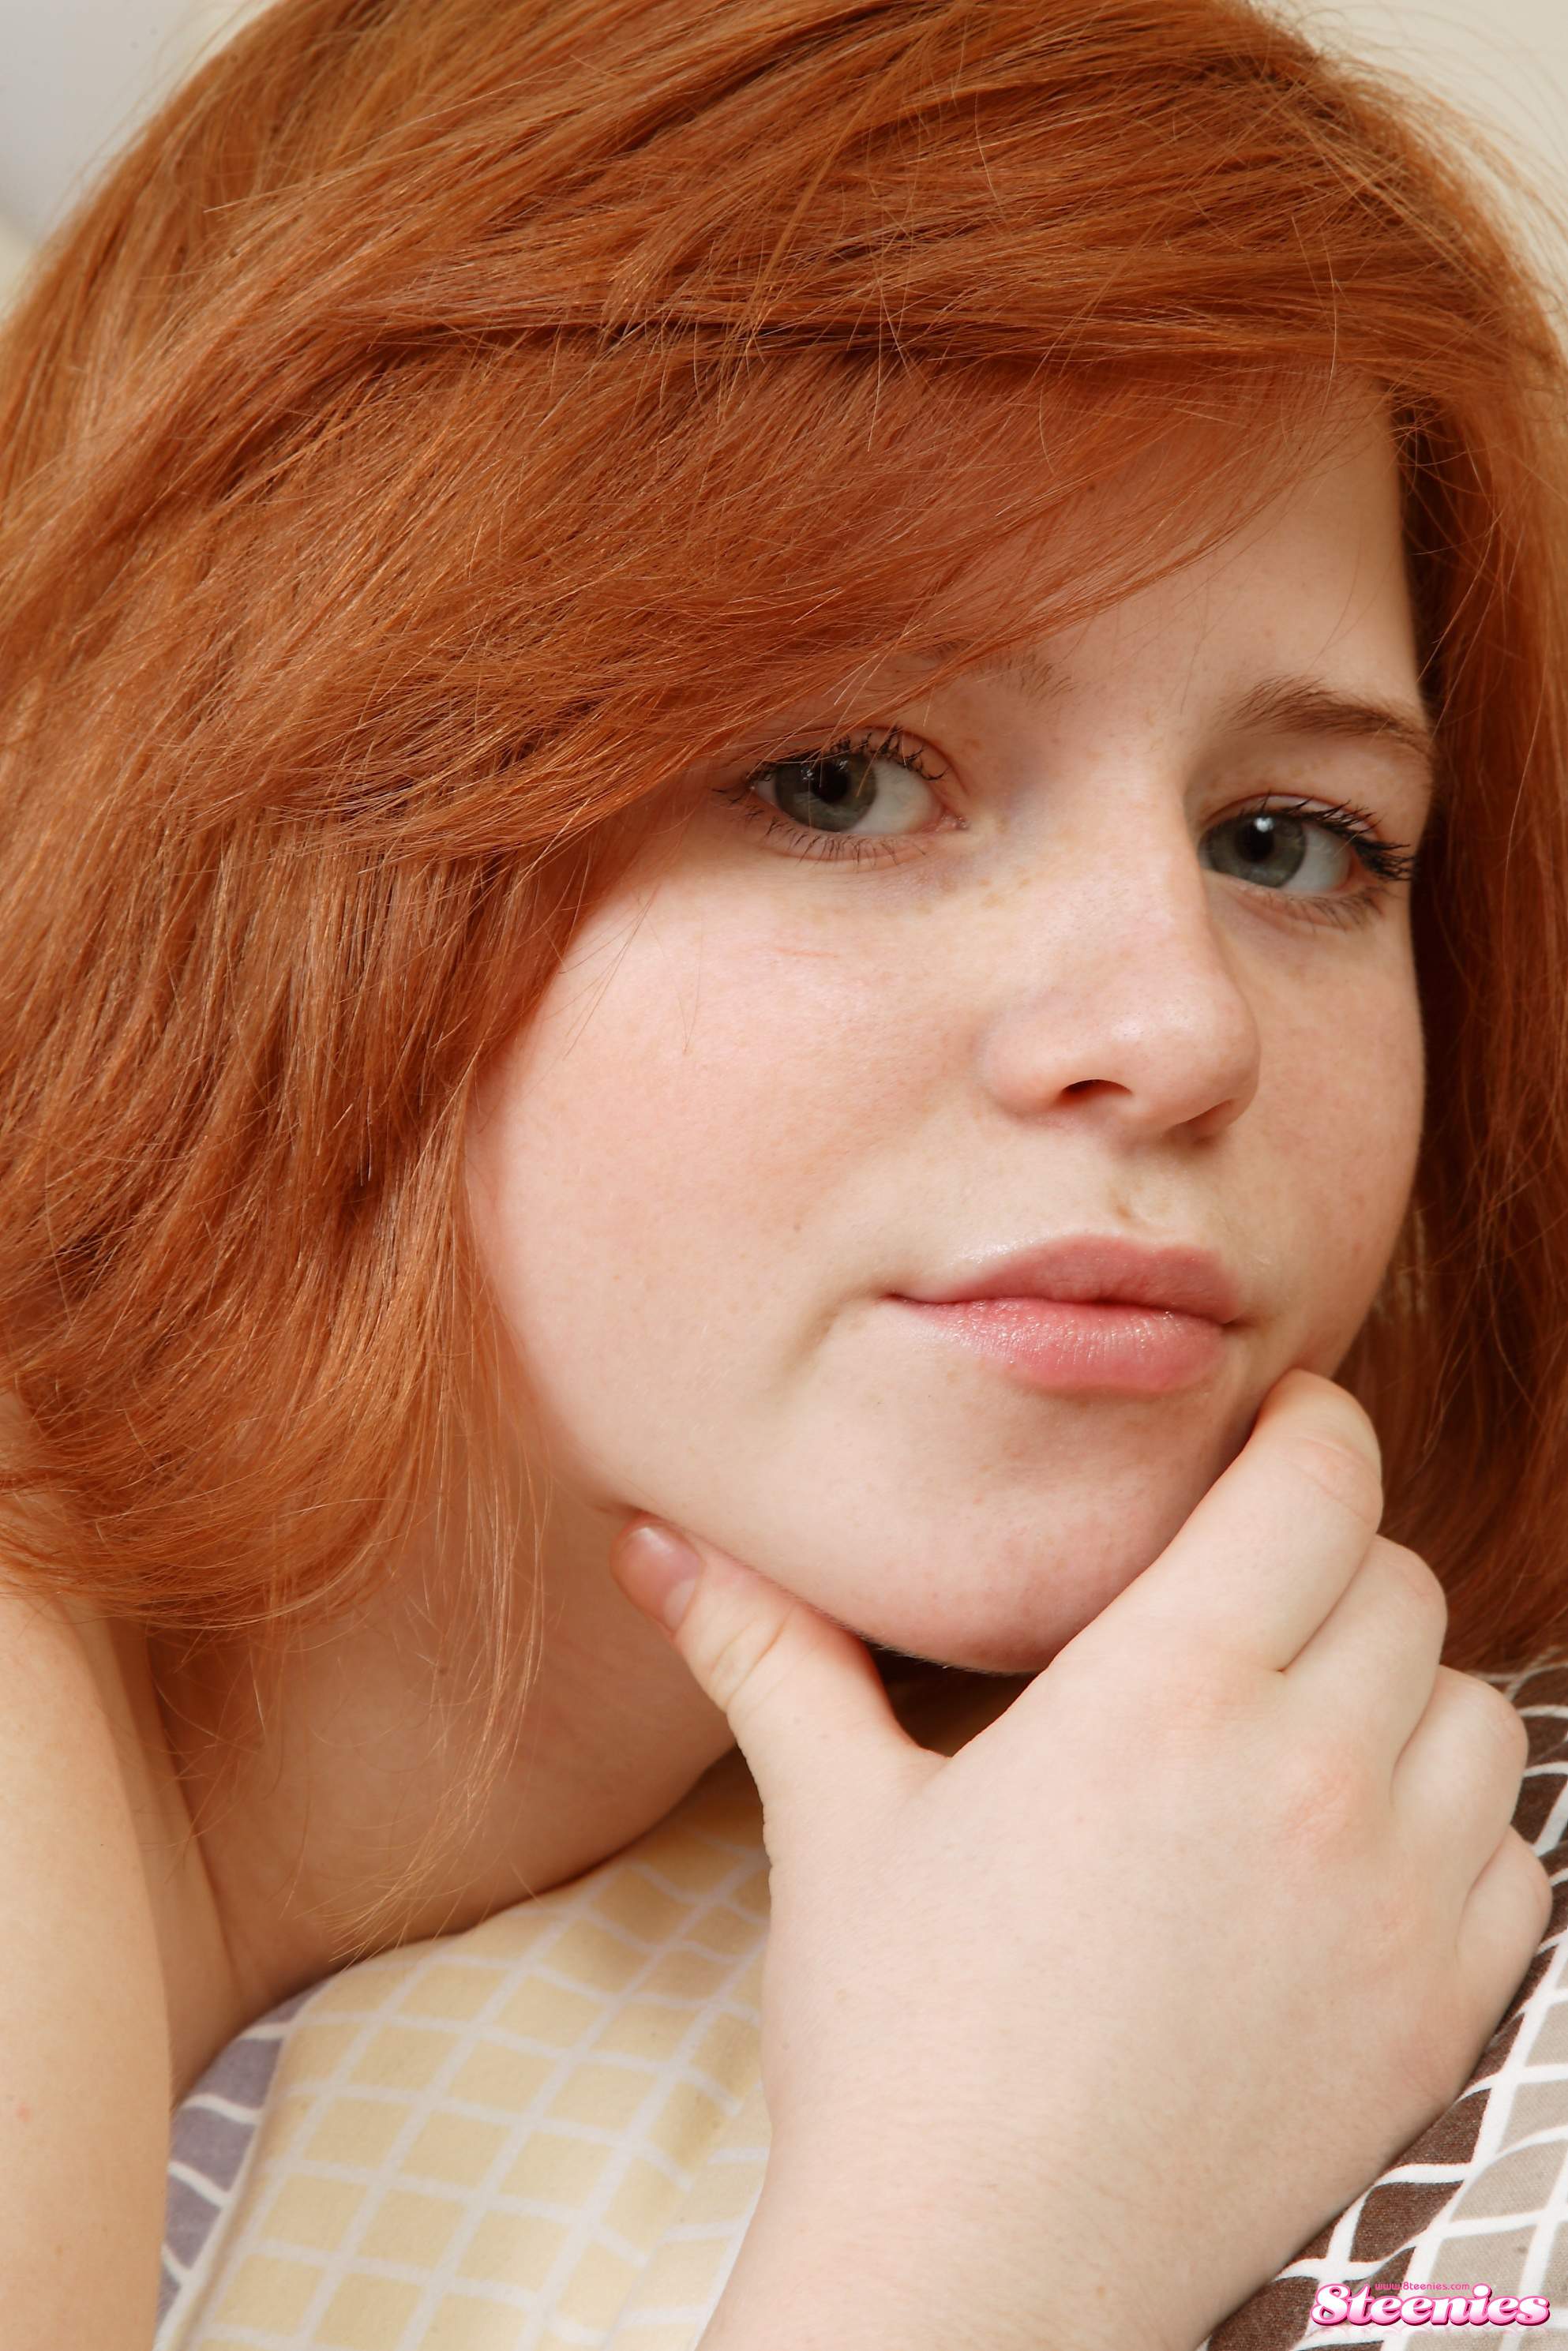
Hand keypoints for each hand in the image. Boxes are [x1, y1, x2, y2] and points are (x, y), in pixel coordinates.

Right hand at [611, 1369, 1550, 2350]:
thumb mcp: (832, 1819)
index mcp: (1162, 1693)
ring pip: (1473, 1710)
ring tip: (1304, 1717)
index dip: (1307, 1426)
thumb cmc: (898, 2040)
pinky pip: (1514, 1860)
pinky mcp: (1435, 2015)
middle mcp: (1304, 1776)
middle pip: (1398, 1581)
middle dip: (1332, 1558)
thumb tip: (652, 1537)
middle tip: (1248, 1590)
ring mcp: (1391, 1905)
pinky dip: (1457, 1829)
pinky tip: (1354, 1850)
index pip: (1314, 1481)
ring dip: (1405, 1689)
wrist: (982, 2279)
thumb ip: (765, 1648)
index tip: (1270, 1429)